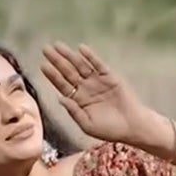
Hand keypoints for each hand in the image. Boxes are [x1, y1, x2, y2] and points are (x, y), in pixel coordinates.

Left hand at [39, 42, 159, 146]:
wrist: (132, 127)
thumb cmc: (110, 130)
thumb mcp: (88, 125)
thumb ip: (74, 112)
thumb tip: (59, 99)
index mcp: (78, 100)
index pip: (62, 85)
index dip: (52, 75)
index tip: (43, 66)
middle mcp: (86, 88)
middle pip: (68, 72)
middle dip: (57, 61)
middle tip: (45, 49)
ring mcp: (97, 82)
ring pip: (81, 66)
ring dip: (70, 56)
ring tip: (58, 46)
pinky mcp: (110, 77)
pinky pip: (98, 65)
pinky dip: (90, 57)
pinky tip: (81, 49)